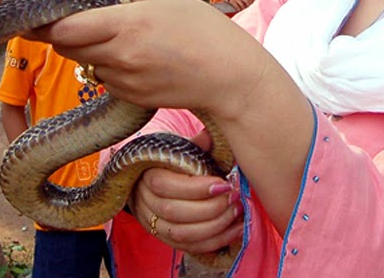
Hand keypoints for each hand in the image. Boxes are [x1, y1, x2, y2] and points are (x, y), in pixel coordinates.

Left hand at [32, 0, 268, 117]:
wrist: (228, 75)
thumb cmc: (202, 29)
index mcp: (127, 24)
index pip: (64, 29)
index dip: (44, 23)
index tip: (36, 17)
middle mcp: (120, 56)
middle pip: (66, 47)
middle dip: (64, 34)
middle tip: (82, 20)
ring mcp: (124, 81)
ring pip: (85, 64)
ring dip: (89, 50)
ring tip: (123, 38)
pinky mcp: (129, 98)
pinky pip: (105, 80)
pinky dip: (109, 67)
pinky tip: (137, 58)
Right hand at [130, 135, 242, 255]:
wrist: (156, 177)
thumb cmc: (175, 160)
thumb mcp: (182, 147)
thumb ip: (197, 143)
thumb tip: (210, 135)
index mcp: (148, 176)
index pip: (166, 186)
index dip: (196, 188)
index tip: (224, 183)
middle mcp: (146, 203)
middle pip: (175, 213)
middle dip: (211, 208)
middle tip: (235, 197)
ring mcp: (154, 225)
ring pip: (183, 235)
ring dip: (215, 226)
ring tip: (237, 211)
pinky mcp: (167, 240)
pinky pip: (191, 248)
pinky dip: (216, 241)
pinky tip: (235, 228)